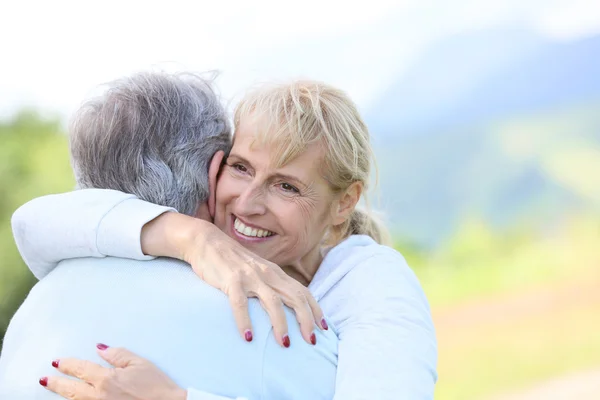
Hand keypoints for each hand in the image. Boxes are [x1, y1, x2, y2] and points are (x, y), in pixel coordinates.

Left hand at [40, 344, 185, 399]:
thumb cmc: (157, 386)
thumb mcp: (140, 363)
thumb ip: (118, 354)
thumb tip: (101, 348)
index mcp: (107, 379)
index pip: (81, 369)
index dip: (68, 365)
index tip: (58, 362)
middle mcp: (99, 396)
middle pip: (71, 389)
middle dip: (56, 383)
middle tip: (45, 379)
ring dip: (62, 395)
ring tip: (52, 388)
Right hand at [141, 213, 326, 346]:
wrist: (207, 242)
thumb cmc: (233, 261)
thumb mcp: (258, 271)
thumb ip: (271, 284)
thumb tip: (285, 305)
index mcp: (276, 273)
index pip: (303, 291)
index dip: (315, 309)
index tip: (323, 327)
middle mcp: (267, 274)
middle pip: (295, 297)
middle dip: (306, 320)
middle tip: (312, 342)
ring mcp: (250, 276)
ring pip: (273, 302)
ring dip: (281, 324)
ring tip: (285, 344)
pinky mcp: (231, 280)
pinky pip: (240, 303)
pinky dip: (245, 321)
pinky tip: (248, 337)